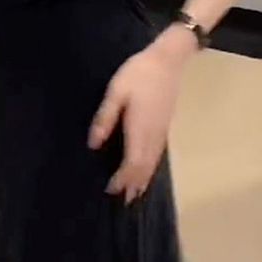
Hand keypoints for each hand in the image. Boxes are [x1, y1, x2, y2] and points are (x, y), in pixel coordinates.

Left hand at [88, 27, 195, 202]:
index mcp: (139, 129)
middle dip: (133, 185)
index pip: (132, 162)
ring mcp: (162, 131)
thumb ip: (105, 119)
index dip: (122, 179)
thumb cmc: (138, 74)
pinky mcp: (164, 126)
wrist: (168, 60)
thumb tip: (94, 145)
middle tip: (122, 201)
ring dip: (143, 179)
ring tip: (134, 194)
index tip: (110, 190)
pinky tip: (146, 170)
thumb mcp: (115, 93)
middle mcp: (153, 135)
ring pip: (153, 162)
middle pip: (145, 167)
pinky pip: (157, 154)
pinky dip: (150, 167)